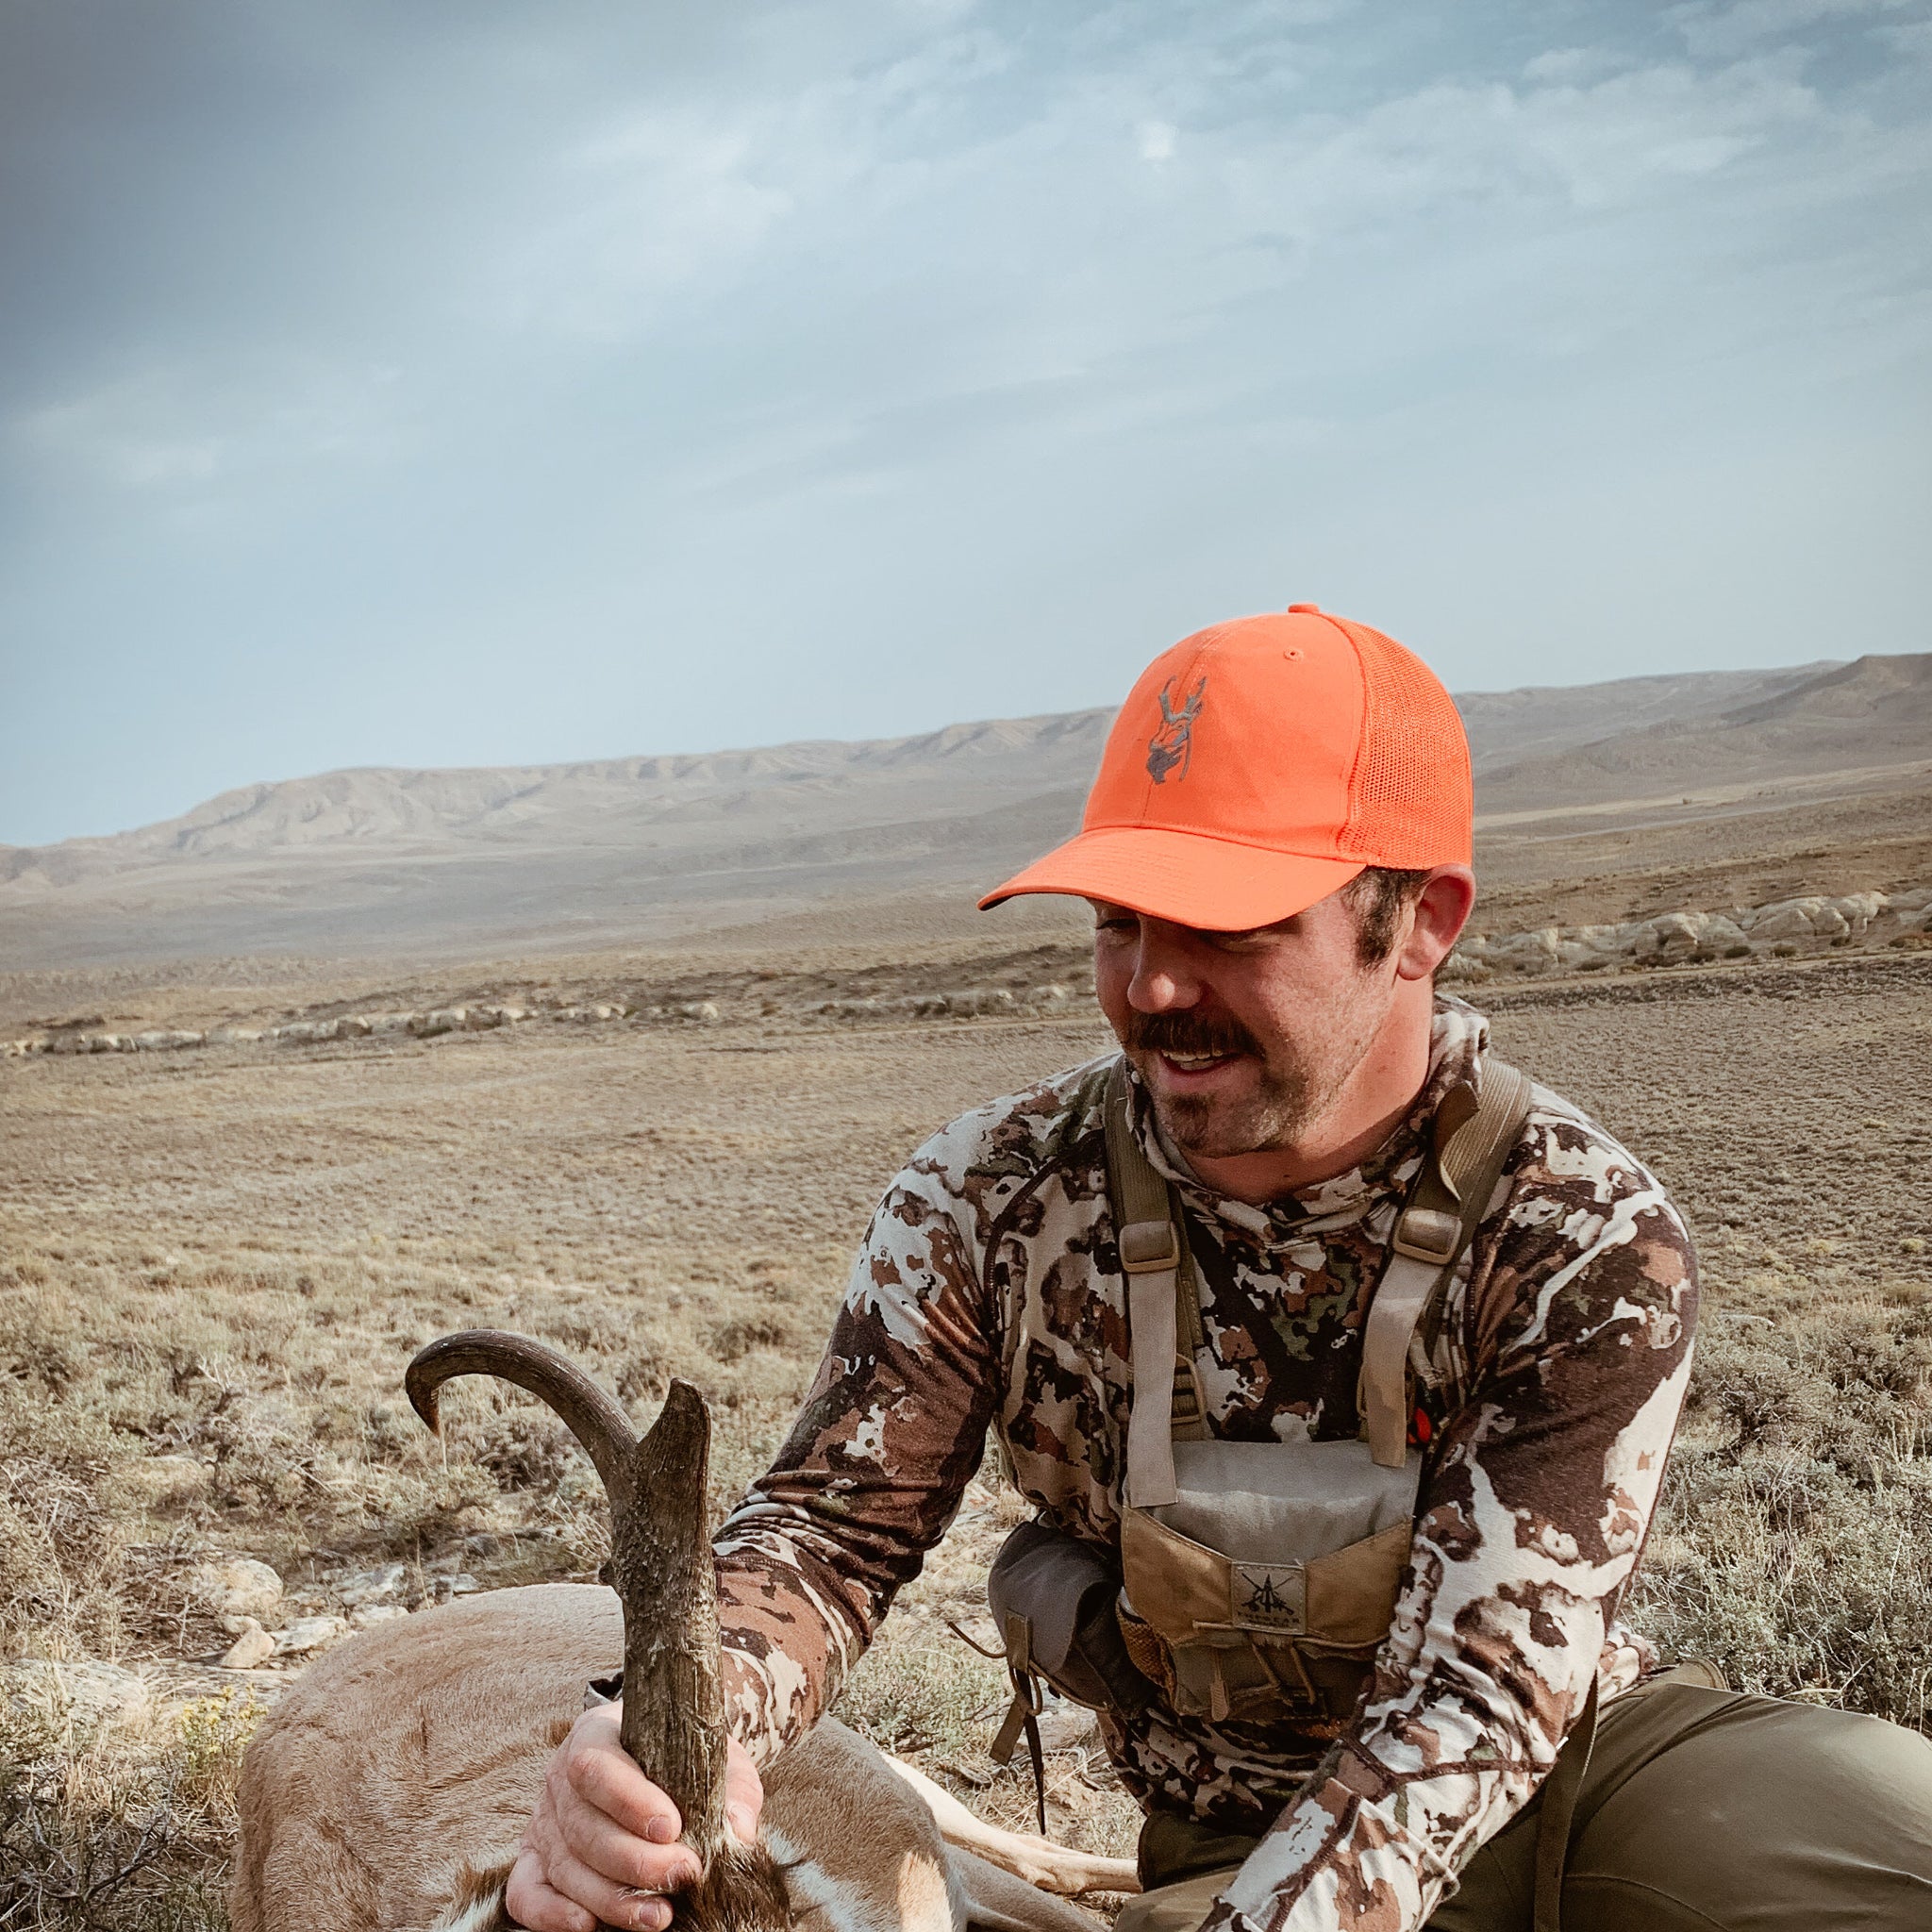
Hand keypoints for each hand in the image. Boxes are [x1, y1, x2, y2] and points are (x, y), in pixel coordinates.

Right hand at [505, 1701, 763, 1931]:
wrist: (660, 1756)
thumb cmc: (685, 1758)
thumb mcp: (715, 1758)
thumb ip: (731, 1789)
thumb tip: (739, 1830)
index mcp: (597, 1734)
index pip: (597, 1766)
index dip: (630, 1801)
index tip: (672, 1828)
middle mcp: (560, 1777)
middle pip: (583, 1826)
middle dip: (634, 1861)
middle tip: (683, 1874)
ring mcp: (543, 1821)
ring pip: (565, 1866)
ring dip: (611, 1898)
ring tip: (659, 1916)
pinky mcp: (535, 1861)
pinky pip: (527, 1893)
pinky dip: (551, 1914)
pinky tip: (589, 1926)